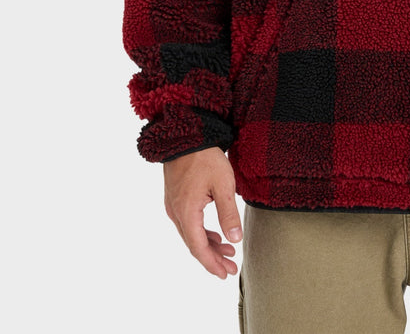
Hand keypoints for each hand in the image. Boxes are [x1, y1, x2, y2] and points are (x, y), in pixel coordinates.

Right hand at [163, 147, 242, 278]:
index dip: (211, 264)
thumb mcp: (223, 184)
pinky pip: (188, 223)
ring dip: (209, 245)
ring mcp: (174, 206)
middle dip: (212, 258)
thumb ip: (229, 214)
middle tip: (230, 268)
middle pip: (194, 244)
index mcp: (186, 213)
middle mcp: (176, 213)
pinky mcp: (176, 198)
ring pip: (191, 234)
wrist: (185, 135)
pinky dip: (202, 232)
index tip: (224, 274)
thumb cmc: (205, 157)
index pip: (198, 247)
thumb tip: (234, 240)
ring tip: (228, 252)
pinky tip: (215, 235)